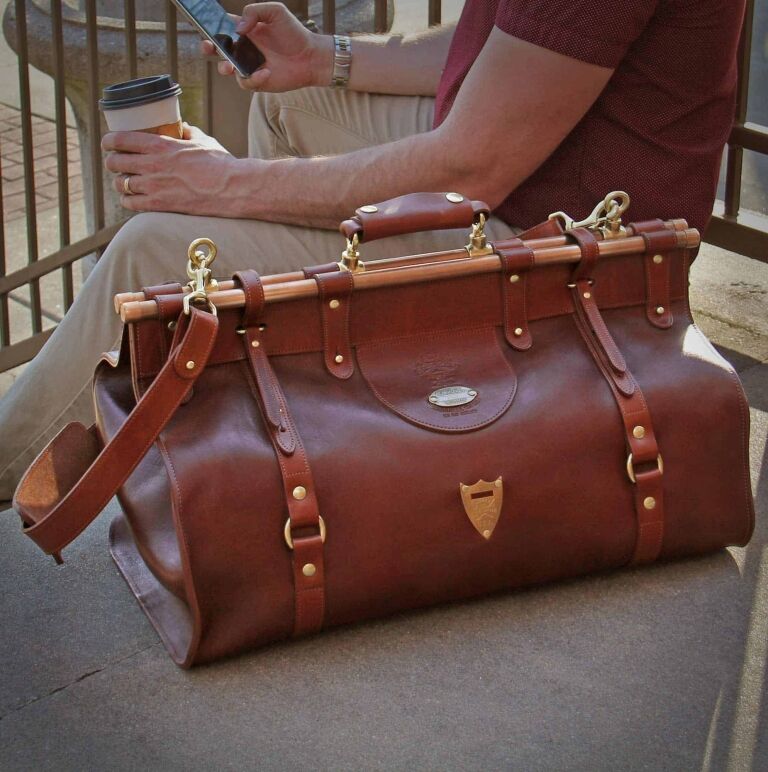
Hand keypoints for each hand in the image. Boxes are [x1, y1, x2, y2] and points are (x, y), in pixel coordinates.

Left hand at [102, 124, 248, 216]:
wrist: (233, 189)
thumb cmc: (221, 164)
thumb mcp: (204, 140)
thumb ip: (189, 133)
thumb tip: (183, 127)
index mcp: (161, 145)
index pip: (121, 139)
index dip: (109, 141)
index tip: (108, 143)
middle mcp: (153, 165)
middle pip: (115, 162)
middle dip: (112, 162)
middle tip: (116, 163)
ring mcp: (155, 187)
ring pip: (121, 184)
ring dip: (119, 182)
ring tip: (124, 182)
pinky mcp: (161, 205)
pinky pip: (131, 203)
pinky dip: (127, 200)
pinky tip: (130, 198)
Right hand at [200, 3, 332, 92]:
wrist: (310, 56)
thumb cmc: (294, 33)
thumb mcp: (275, 12)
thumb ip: (254, 12)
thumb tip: (238, 28)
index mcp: (245, 30)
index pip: (222, 27)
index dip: (209, 26)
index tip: (202, 25)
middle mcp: (244, 48)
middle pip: (218, 48)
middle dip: (208, 47)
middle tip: (207, 46)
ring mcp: (249, 65)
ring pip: (227, 68)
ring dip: (224, 66)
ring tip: (228, 65)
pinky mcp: (258, 81)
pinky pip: (247, 82)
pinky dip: (253, 79)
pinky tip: (266, 72)